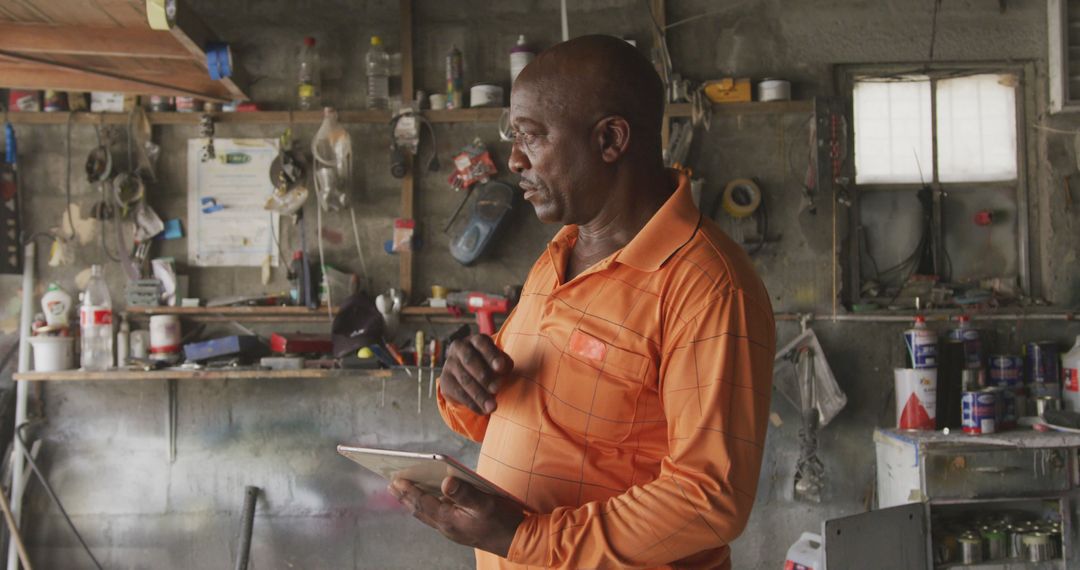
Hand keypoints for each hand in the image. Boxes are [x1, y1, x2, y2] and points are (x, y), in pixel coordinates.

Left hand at [389, 476, 524, 556]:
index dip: (408, 490)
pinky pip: (436, 517)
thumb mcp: (485, 503)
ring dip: (414, 502)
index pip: (422, 503)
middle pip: (420, 510)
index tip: (395, 479)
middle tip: (391, 484)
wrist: (517, 541)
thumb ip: (465, 493)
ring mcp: (452, 530)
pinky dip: (427, 506)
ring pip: (427, 515)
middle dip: (405, 497)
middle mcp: (447, 527)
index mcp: (449, 520)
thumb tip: (446, 482)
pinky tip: (429, 500)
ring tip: (404, 491)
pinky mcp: (459, 529)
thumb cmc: (503, 520)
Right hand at [440, 334, 513, 414]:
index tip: (500, 367)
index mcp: (475, 340)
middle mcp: (460, 348)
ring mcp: (450, 364)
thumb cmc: (490, 365)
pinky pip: (459, 393)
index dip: (491, 354)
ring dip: (479, 395)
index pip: (481, 343)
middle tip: (497, 388)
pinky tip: (483, 410)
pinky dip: (472, 403)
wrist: (470, 375)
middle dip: (484, 376)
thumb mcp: (499, 362)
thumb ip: (503, 364)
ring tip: (492, 406)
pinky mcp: (445, 380)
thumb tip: (501, 370)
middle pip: (470, 360)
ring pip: (464, 380)